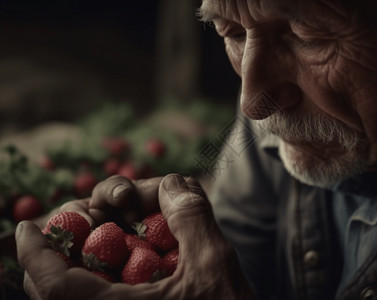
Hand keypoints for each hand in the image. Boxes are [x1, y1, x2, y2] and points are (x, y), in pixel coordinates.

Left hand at [16, 174, 253, 299]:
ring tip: (107, 231)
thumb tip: (173, 182)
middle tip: (79, 221)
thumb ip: (191, 218)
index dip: (36, 254)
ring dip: (83, 260)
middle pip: (58, 291)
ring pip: (77, 297)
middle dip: (62, 250)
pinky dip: (102, 275)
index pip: (56, 287)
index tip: (26, 227)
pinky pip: (102, 299)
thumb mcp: (214, 264)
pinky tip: (127, 254)